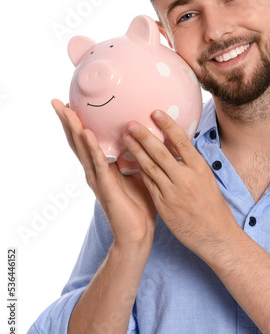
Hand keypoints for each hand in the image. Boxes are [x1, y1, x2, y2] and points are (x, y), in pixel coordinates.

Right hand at [51, 99, 156, 249]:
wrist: (138, 232)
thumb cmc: (139, 203)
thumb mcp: (138, 171)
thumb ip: (136, 155)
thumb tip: (146, 135)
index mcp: (102, 166)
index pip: (86, 140)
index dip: (78, 122)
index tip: (72, 102)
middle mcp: (95, 171)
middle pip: (77, 141)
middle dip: (68, 121)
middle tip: (58, 101)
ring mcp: (98, 179)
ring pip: (83, 149)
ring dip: (74, 129)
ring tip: (66, 111)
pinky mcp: (105, 187)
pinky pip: (98, 164)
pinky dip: (92, 148)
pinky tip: (87, 134)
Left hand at [122, 110, 239, 259]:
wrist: (215, 235)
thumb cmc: (213, 205)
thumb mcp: (207, 179)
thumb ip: (192, 163)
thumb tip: (179, 146)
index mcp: (199, 168)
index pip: (181, 141)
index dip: (167, 125)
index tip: (156, 112)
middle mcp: (185, 178)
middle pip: (161, 152)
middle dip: (144, 136)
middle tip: (131, 123)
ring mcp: (172, 192)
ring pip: (150, 167)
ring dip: (136, 151)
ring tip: (126, 138)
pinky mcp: (163, 205)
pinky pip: (148, 184)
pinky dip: (138, 171)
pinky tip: (128, 161)